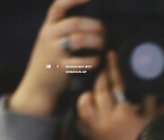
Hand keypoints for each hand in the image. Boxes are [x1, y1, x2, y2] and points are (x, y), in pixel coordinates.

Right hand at [9, 0, 103, 116]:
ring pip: (79, 40)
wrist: (37, 86)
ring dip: (96, 41)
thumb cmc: (50, 61)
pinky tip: (98, 61)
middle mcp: (50, 36)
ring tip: (103, 45)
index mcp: (48, 27)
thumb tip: (88, 21)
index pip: (59, 6)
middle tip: (104, 31)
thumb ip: (62, 29)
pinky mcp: (62, 69)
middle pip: (74, 23)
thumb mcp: (50, 40)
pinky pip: (82, 61)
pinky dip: (94, 60)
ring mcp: (55, 52)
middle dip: (93, 25)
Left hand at [76, 51, 156, 139]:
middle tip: (104, 70)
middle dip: (101, 77)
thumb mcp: (151, 120)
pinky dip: (83, 110)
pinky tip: (90, 107)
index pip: (117, 83)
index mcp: (124, 113)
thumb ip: (149, 100)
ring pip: (84, 101)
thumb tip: (148, 80)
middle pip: (99, 89)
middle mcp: (106, 119)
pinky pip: (79, 117)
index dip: (114, 67)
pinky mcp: (88, 136)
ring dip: (89, 94)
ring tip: (95, 92)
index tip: (111, 54)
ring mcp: (95, 128)